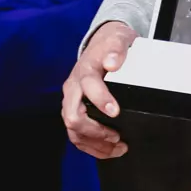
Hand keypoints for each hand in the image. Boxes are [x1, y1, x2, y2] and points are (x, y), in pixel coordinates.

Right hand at [62, 22, 137, 158]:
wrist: (102, 46)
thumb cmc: (111, 47)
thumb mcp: (118, 40)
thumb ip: (117, 49)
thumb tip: (113, 62)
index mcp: (84, 72)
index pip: (88, 87)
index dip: (101, 100)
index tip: (115, 111)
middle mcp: (73, 90)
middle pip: (73, 116)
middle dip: (95, 131)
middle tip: (117, 136)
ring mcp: (72, 103)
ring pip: (74, 131)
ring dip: (96, 144)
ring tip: (119, 148)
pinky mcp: (75, 113)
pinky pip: (78, 136)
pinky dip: (93, 147)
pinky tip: (110, 150)